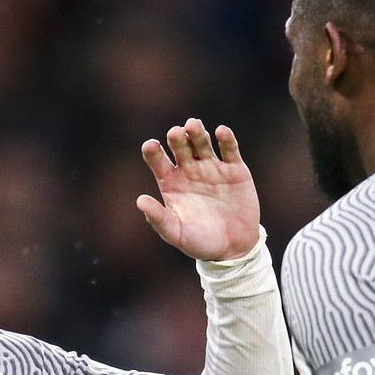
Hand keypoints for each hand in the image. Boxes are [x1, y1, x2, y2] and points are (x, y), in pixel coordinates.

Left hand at [138, 120, 261, 261]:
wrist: (233, 249)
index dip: (152, 151)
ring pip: (202, 143)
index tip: (151, 146)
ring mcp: (212, 168)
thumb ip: (158, 218)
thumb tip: (140, 200)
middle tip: (175, 133)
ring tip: (193, 126)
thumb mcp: (176, 233)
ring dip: (197, 132)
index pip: (157, 160)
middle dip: (177, 137)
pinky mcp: (235, 169)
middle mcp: (189, 170)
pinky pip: (230, 149)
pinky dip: (226, 139)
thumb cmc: (199, 242)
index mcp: (171, 182)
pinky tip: (221, 132)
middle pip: (180, 146)